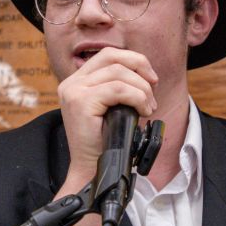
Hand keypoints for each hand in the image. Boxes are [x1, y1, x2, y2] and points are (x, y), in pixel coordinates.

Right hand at [56, 47, 157, 188]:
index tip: (151, 79)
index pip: (107, 55)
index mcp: (77, 81)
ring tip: (148, 108)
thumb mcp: (112, 108)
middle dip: (140, 67)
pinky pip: (118, 89)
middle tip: (154, 89)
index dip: (133, 60)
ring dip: (142, 89)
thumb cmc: (105, 143)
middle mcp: (71, 83)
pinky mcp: (81, 102)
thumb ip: (119, 88)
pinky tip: (142, 111)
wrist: (92, 170)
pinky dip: (137, 98)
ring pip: (118, 73)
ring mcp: (74, 91)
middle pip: (112, 56)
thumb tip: (146, 74)